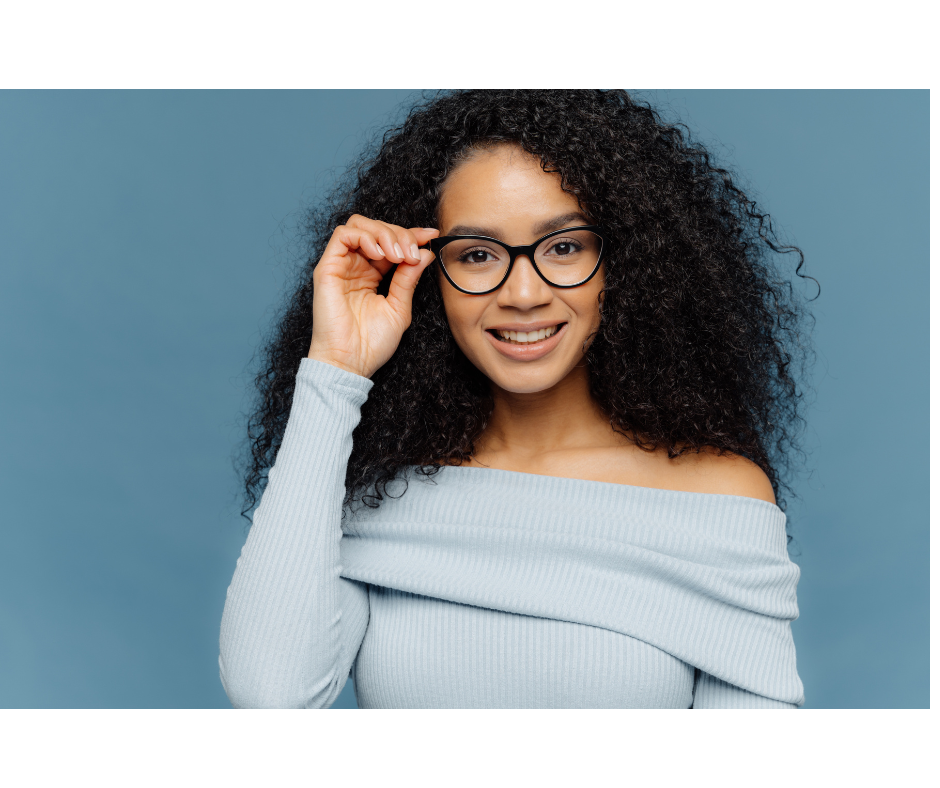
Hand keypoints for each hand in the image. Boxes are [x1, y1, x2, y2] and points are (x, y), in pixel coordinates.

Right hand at [307, 215, 438, 378]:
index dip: (411, 234)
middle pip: (376, 228)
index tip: (431, 236)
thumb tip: (426, 253)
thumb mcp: (399, 306)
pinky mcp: (327, 268)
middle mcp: (355, 266)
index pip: (390, 242)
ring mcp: (341, 265)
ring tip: (398, 255)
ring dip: (384, 234)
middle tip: (413, 253)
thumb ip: (409, 278)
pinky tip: (380, 255)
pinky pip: (342, 234)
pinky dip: (365, 237)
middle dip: (400, 234)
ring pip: (359, 225)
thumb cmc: (371, 342)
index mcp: (372, 274)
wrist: (351, 362)